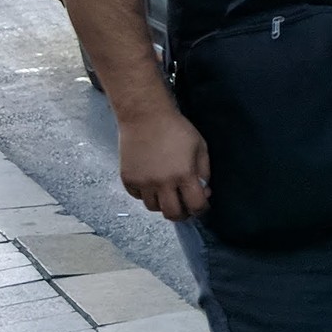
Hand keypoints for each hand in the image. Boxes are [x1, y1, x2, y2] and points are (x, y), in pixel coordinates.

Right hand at [117, 96, 209, 221]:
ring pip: (153, 207)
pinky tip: (152, 182)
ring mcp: (143, 182)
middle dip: (182, 214)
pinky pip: (138, 197)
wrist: (145, 116)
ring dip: (163, 203)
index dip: (201, 209)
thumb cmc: (176, 129)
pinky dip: (146, 194)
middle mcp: (162, 182)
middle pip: (172, 214)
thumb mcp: (200, 147)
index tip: (202, 205)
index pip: (195, 206)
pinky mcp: (128, 179)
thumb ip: (204, 172)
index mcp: (184, 174)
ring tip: (167, 191)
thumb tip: (204, 192)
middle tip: (184, 207)